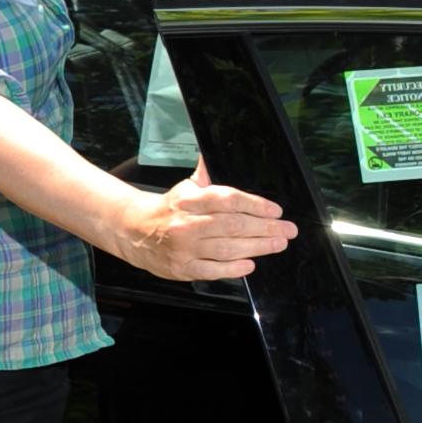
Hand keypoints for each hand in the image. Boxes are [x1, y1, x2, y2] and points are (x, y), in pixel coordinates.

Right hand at [122, 166, 297, 281]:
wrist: (134, 230)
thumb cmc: (169, 208)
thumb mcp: (187, 187)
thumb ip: (206, 173)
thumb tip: (214, 152)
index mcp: (191, 200)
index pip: (228, 199)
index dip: (255, 205)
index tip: (275, 210)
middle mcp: (188, 223)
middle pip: (233, 225)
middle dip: (266, 228)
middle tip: (287, 230)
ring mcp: (186, 247)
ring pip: (227, 248)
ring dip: (257, 247)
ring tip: (277, 244)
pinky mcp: (183, 268)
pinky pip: (213, 270)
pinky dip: (234, 268)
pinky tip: (250, 263)